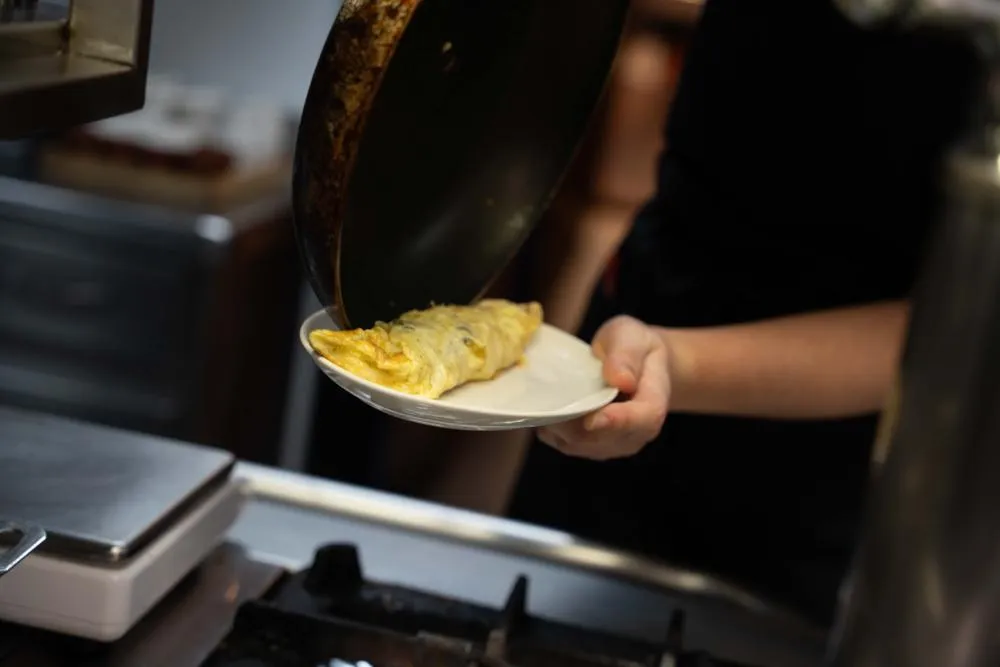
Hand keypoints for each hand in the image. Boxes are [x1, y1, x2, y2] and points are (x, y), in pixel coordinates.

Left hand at [537, 316, 669, 459]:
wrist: (635, 362)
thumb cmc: (633, 345)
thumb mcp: (631, 336)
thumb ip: (626, 355)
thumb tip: (621, 379)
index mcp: (653, 404)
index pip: (642, 420)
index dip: (617, 422)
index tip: (591, 420)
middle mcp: (637, 433)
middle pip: (604, 439)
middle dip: (574, 424)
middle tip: (549, 402)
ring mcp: (614, 444)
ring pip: (582, 445)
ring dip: (559, 427)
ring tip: (545, 401)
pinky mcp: (593, 446)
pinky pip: (568, 445)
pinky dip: (553, 430)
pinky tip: (546, 409)